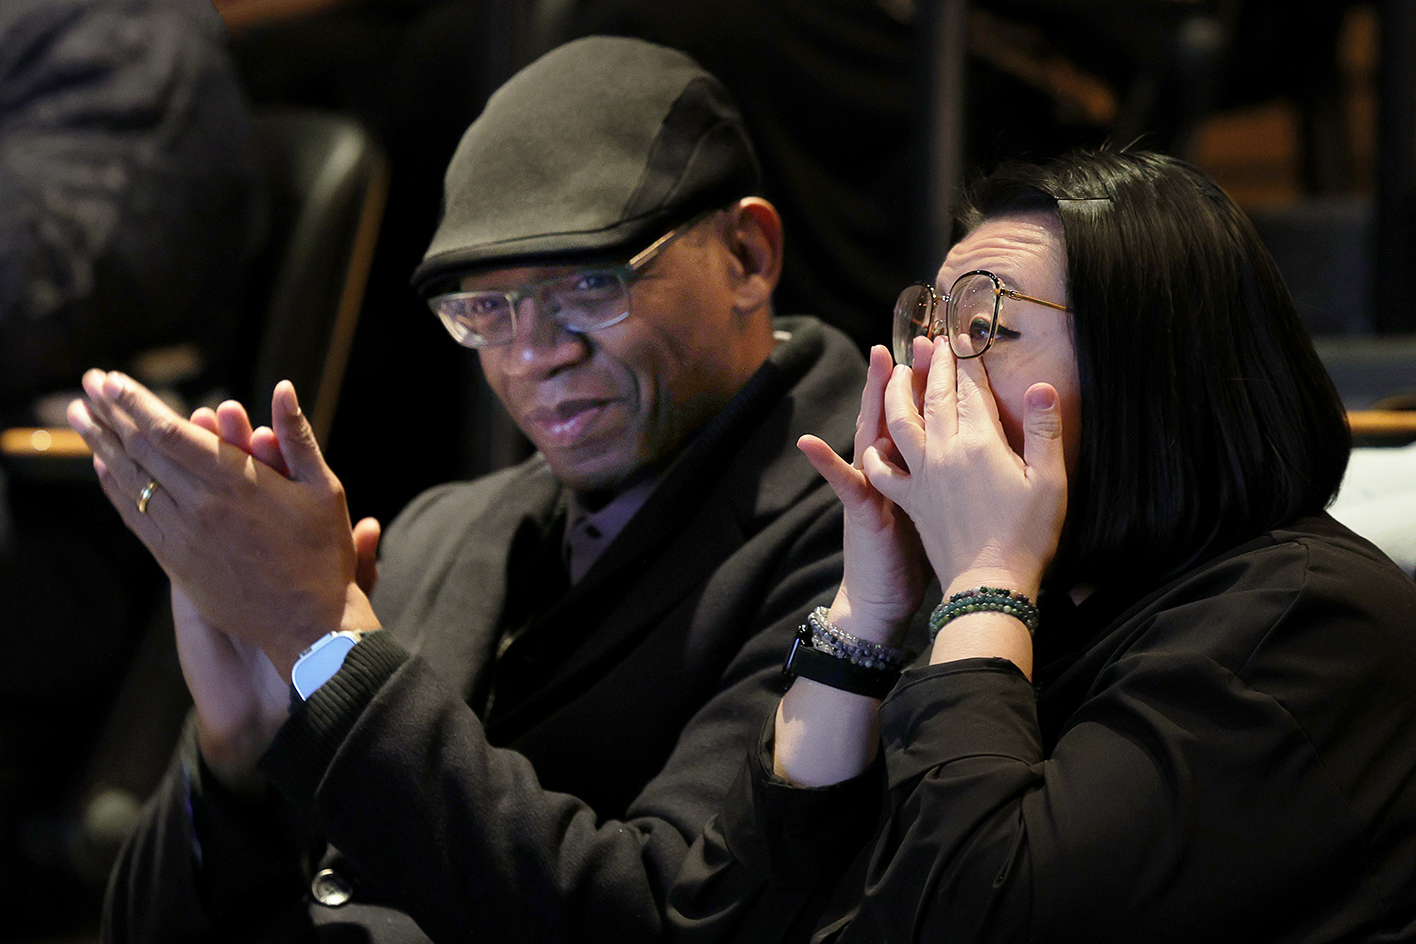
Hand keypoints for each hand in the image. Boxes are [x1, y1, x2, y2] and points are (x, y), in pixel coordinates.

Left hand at [67, 372, 379, 678]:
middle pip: (138, 451)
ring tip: (80, 418)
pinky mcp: (176, 563)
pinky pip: (135, 517)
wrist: (308, 623)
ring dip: (101, 445)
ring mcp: (182, 537)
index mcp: (235, 483)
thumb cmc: (322, 554)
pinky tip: (104, 467)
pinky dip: (115, 488)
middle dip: (109, 414)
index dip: (133, 403)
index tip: (110, 379)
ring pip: (129, 483)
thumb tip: (283, 388)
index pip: (166, 432)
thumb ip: (296, 437)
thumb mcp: (323, 488)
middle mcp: (199, 507)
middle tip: (88, 385)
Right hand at [799, 345, 925, 644]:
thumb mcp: (934, 510)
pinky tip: (810, 442)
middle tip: (918, 338)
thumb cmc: (912, 555)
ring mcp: (871, 486)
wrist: (884, 599)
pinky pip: (843, 482)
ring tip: (878, 363)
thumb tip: (971, 449)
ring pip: (871, 433)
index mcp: (912, 468)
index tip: (947, 352)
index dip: (932, 386)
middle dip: (907, 376)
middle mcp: (889, 469)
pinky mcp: (860, 509)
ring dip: (873, 398)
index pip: (923, 419)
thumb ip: (945, 476)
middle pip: (897, 414)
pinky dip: (825, 462)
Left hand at [864, 337, 1066, 599]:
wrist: (988, 586)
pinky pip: (883, 472)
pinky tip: (874, 444)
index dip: (966, 361)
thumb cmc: (1027, 536)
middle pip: (935, 398)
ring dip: (897, 394)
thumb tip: (1041, 387)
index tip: (961, 336)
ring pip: (901, 424)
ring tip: (896, 373)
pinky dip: (876, 454)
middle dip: (934, 366)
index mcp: (978, 443)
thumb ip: (1045, 431)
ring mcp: (922, 477)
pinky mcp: (911, 502)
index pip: (970, 390)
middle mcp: (943, 453)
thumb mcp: (1049, 482)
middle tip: (931, 342)